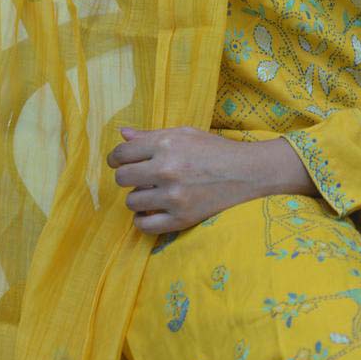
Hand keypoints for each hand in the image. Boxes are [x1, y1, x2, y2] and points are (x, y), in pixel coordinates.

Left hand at [106, 125, 260, 234]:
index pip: (122, 153)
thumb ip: (151, 135)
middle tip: (138, 176)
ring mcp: (173, 196)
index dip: (116, 158)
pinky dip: (142, 219)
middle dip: (126, 176)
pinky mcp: (181, 218)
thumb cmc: (213, 149)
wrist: (245, 172)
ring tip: (151, 192)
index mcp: (165, 144)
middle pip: (122, 178)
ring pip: (131, 201)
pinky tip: (151, 210)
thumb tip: (122, 135)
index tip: (119, 161)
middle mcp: (166, 169)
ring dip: (137, 197)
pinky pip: (144, 225)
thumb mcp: (184, 134)